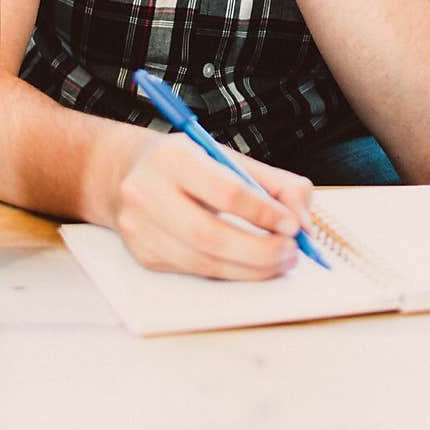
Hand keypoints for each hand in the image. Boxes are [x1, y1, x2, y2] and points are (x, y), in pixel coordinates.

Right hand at [113, 132, 313, 279]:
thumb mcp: (228, 156)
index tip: (293, 225)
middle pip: (210, 235)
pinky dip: (229, 273)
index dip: (264, 213)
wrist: (125, 172)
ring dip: (250, 269)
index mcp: (174, 157)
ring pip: (203, 262)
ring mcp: (140, 228)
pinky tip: (248, 265)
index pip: (225, 192)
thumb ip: (275, 183)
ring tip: (278, 262)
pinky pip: (194, 272)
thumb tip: (304, 222)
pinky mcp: (143, 255)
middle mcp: (148, 192)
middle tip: (291, 253)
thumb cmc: (187, 164)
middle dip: (260, 251)